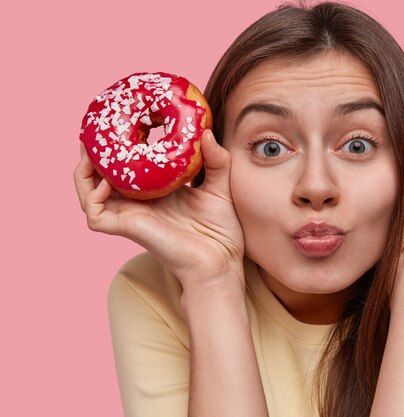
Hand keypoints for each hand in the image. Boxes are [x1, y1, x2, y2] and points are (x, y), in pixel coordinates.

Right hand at [74, 130, 244, 289]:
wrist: (221, 262)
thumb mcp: (220, 186)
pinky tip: (105, 183)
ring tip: (90, 150)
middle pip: (101, 175)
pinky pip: (95, 214)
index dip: (118, 146)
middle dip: (94, 152)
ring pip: (89, 192)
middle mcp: (138, 202)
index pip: (128, 166)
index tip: (118, 121)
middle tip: (95, 128)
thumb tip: (205, 132)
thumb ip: (216, 159)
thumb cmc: (221, 231)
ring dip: (84, 170)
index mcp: (155, 191)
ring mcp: (130, 216)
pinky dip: (92, 196)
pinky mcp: (128, 229)